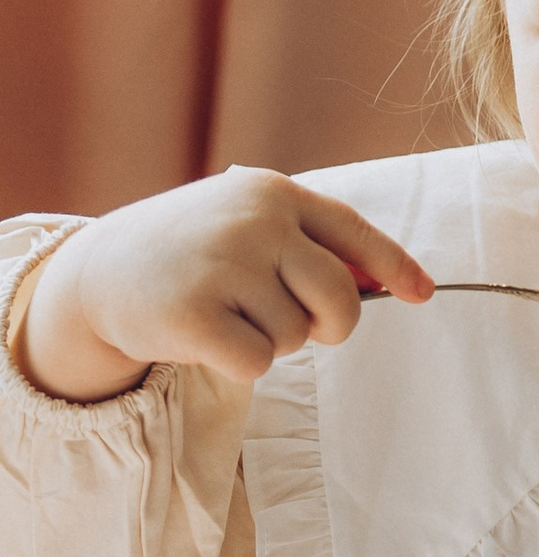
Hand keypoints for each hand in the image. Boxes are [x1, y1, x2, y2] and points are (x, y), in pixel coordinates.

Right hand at [18, 169, 433, 399]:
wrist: (98, 272)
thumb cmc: (190, 252)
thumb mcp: (245, 225)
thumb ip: (306, 246)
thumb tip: (385, 285)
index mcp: (273, 193)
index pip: (354, 232)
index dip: (394, 266)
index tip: (422, 294)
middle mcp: (254, 221)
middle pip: (339, 298)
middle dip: (330, 326)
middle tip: (299, 328)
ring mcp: (224, 264)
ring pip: (295, 336)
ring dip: (269, 341)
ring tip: (225, 314)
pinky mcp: (195, 313)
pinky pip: (258, 363)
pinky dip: (239, 363)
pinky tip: (204, 336)